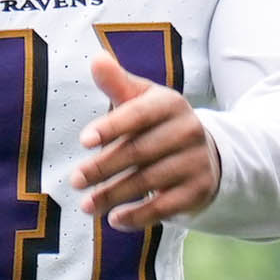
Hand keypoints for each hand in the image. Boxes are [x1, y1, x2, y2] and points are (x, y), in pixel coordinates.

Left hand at [76, 53, 218, 231]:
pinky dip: (138, 216)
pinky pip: (165, 206)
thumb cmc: (157, 124)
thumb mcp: (140, 100)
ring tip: (86, 205)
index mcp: (170, 104)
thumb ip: (117, 84)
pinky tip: (114, 220)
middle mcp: (189, 130)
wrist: (204, 153)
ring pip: (149, 181)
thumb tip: (96, 58)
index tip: (83, 140)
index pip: (139, 114)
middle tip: (75, 180)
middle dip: (103, 167)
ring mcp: (197, 162)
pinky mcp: (199, 191)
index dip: (111, 126)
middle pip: (139, 152)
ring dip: (113, 195)